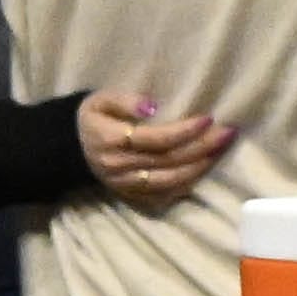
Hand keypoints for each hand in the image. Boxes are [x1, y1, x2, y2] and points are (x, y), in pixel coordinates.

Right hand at [73, 93, 239, 207]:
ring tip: (220, 150)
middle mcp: (120, 166)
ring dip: (200, 167)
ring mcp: (127, 184)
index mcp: (112, 140)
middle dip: (202, 147)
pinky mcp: (131, 196)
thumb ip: (124, 100)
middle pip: (169, 160)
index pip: (156, 139)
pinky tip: (202, 171)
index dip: (184, 131)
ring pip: (170, 180)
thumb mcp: (99, 99)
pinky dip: (186, 185)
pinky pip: (163, 196)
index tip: (208, 119)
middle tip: (227, 133)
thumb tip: (152, 106)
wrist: (68, 149)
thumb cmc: (92, 118)